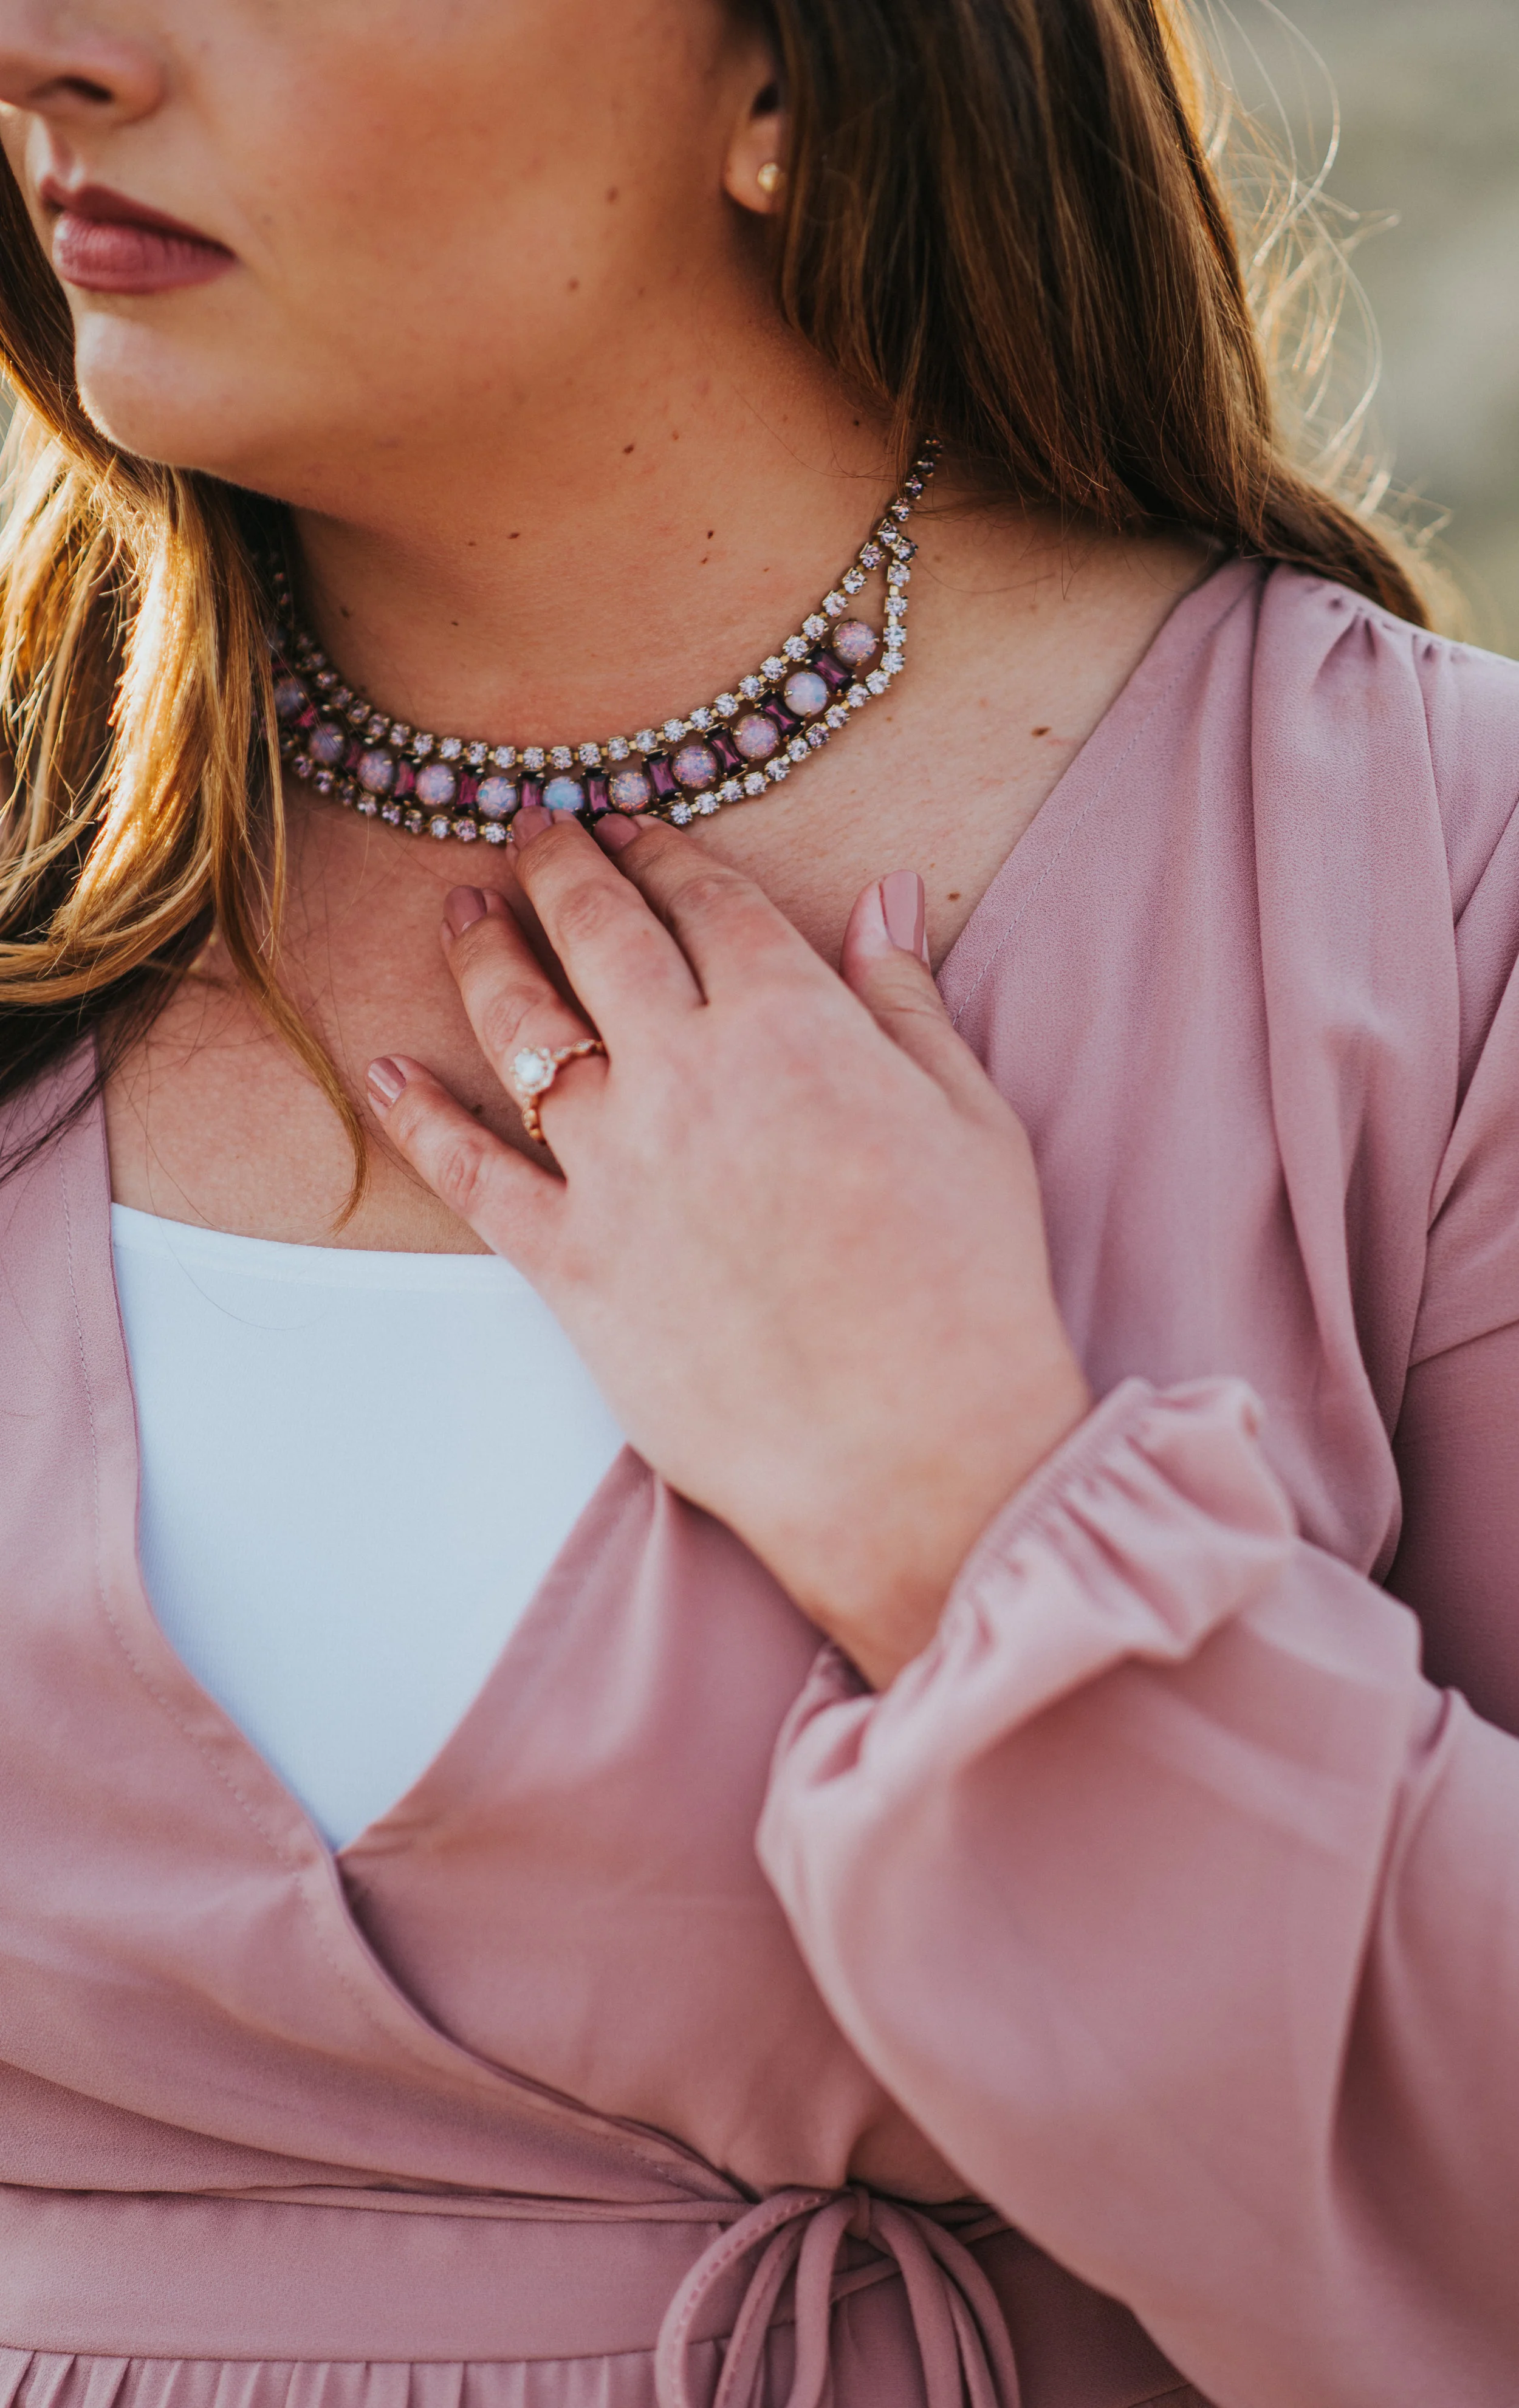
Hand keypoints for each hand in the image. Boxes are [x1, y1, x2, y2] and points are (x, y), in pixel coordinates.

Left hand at [367, 812, 1089, 1686]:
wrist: (912, 1448)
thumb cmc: (965, 1288)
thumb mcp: (972, 1120)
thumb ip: (908, 1000)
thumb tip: (884, 898)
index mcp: (793, 1025)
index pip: (710, 903)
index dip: (666, 852)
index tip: (635, 825)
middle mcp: (686, 1073)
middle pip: (600, 936)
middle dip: (559, 866)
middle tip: (532, 828)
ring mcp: (615, 1166)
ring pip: (521, 1029)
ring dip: (484, 956)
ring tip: (461, 912)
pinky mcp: (567, 1263)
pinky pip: (469, 1172)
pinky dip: (420, 1117)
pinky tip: (388, 1073)